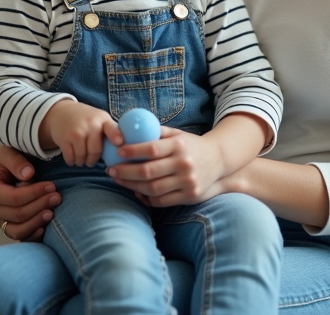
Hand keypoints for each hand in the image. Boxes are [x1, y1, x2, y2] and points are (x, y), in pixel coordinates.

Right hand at [0, 145, 59, 240]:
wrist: (7, 169)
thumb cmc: (9, 159)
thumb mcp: (9, 151)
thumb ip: (16, 161)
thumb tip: (28, 174)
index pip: (14, 198)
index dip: (35, 193)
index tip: (52, 186)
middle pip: (18, 214)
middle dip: (40, 205)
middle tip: (57, 197)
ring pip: (18, 230)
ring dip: (38, 222)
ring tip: (52, 211)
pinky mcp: (6, 228)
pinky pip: (19, 238)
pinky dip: (32, 235)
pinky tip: (45, 227)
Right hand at [44, 100, 123, 166]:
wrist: (62, 111)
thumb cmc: (86, 119)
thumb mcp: (100, 119)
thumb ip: (110, 130)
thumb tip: (125, 149)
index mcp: (102, 120)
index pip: (111, 128)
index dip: (116, 136)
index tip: (119, 143)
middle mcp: (90, 125)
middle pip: (95, 151)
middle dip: (93, 160)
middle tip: (91, 162)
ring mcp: (77, 132)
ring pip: (82, 157)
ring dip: (82, 162)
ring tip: (81, 160)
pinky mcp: (64, 138)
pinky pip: (70, 158)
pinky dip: (72, 161)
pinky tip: (73, 158)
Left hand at [106, 126, 226, 205]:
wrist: (219, 160)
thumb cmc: (192, 146)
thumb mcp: (178, 135)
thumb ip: (158, 132)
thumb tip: (131, 128)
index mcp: (179, 145)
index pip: (152, 148)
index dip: (133, 151)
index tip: (118, 152)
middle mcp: (184, 164)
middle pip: (148, 171)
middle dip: (125, 171)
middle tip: (111, 170)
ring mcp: (187, 181)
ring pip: (153, 188)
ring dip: (132, 186)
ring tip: (119, 180)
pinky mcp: (189, 196)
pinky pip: (162, 200)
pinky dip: (146, 197)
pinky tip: (136, 191)